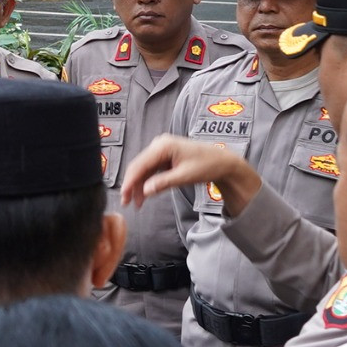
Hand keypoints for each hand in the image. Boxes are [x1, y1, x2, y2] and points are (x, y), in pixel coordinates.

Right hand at [120, 135, 259, 213]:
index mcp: (163, 145)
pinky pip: (151, 169)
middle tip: (127, 202)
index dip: (130, 181)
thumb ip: (163, 183)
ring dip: (140, 185)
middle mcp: (159, 144)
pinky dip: (148, 181)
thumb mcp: (184, 176)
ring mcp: (161, 149)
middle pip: (139, 166)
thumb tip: (145, 191)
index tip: (124, 196)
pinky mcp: (164, 155)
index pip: (140, 164)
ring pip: (143, 169)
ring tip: (138, 203)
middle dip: (132, 185)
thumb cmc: (207, 165)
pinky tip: (146, 194)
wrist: (222, 162)